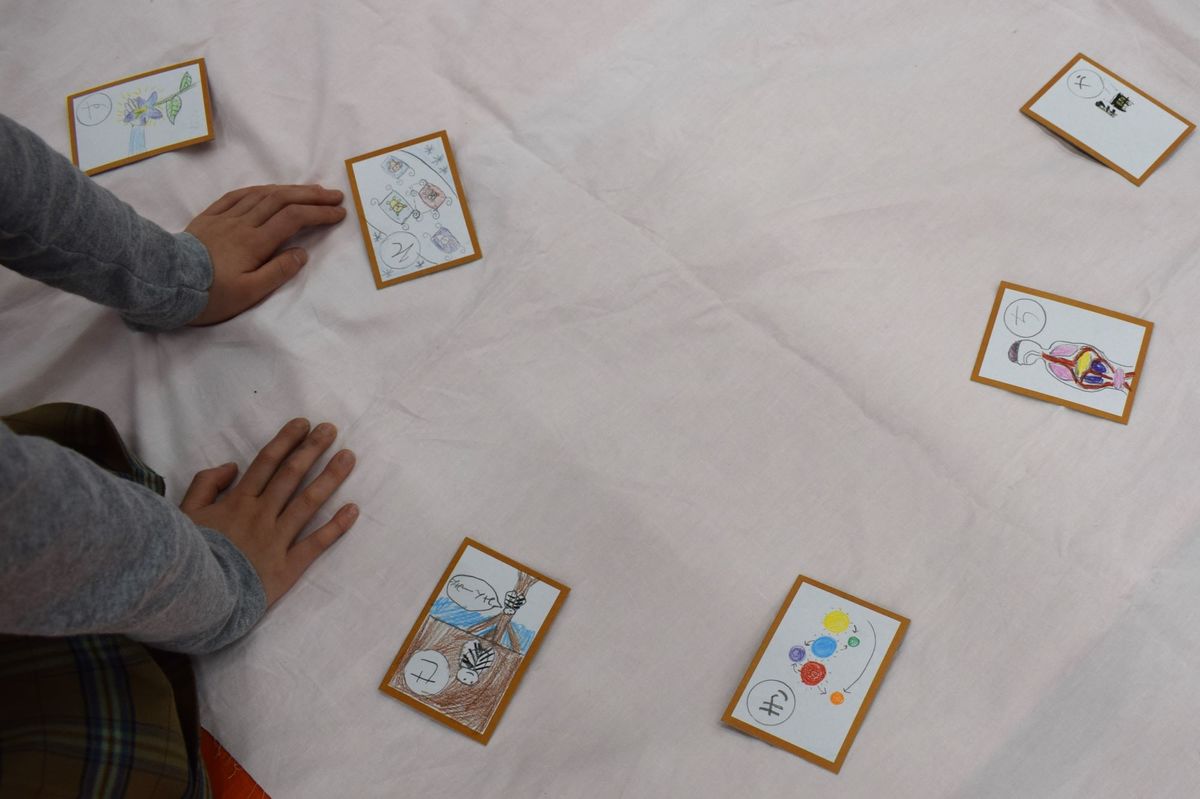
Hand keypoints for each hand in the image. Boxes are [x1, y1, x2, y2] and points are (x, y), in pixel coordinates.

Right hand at [180, 418, 357, 606]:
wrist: (194, 597)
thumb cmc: (187, 555)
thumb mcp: (185, 513)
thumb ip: (205, 485)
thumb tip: (232, 466)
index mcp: (237, 501)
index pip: (267, 463)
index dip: (286, 441)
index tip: (304, 423)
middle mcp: (261, 515)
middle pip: (291, 475)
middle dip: (312, 449)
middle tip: (331, 429)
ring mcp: (276, 539)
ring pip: (308, 502)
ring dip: (330, 477)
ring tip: (349, 457)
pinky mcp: (287, 566)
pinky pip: (315, 543)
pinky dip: (336, 527)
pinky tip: (353, 509)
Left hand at [184, 184, 346, 324]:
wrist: (165, 282)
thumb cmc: (210, 295)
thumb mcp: (249, 293)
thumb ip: (278, 272)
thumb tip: (301, 253)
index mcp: (255, 242)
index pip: (294, 219)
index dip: (319, 214)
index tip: (339, 213)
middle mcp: (243, 223)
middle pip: (281, 200)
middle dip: (310, 196)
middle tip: (334, 195)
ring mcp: (224, 217)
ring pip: (261, 194)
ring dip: (288, 189)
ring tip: (308, 190)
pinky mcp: (209, 218)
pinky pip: (236, 196)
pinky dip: (257, 190)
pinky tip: (267, 189)